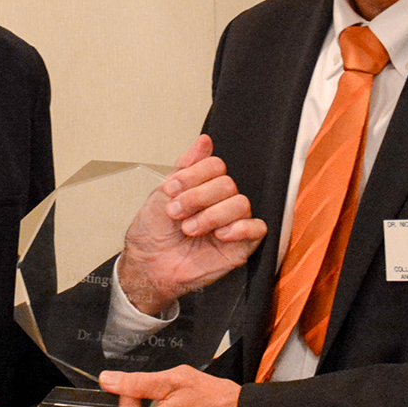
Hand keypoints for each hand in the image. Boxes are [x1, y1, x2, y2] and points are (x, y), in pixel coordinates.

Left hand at [116, 135, 266, 314]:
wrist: (149, 265)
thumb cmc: (154, 233)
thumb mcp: (163, 193)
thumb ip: (186, 166)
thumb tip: (204, 141)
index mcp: (204, 186)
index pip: (215, 166)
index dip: (194, 176)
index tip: (172, 189)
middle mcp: (220, 202)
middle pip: (227, 184)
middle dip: (197, 198)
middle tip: (176, 213)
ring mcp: (232, 223)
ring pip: (240, 204)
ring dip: (211, 215)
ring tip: (190, 228)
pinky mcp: (241, 245)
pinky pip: (258, 229)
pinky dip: (240, 228)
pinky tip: (219, 234)